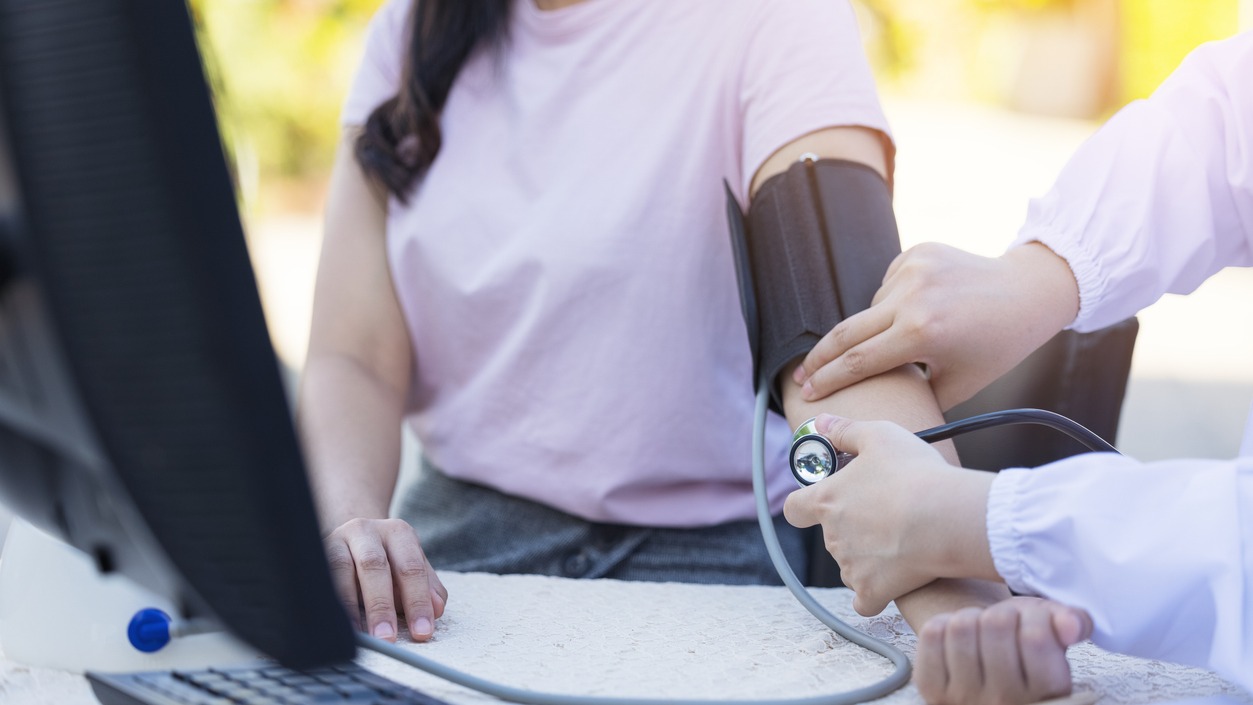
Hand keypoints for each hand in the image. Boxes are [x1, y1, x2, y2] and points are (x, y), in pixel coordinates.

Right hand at [323, 517, 446, 641]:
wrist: (351, 540)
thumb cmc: (387, 562)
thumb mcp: (411, 569)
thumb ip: (428, 588)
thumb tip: (437, 608)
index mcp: (397, 532)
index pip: (411, 567)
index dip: (417, 601)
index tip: (422, 632)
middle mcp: (366, 530)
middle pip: (374, 566)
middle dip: (381, 606)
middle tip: (387, 638)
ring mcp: (337, 540)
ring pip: (340, 570)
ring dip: (349, 607)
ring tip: (359, 636)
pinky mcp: (315, 553)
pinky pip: (319, 579)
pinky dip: (328, 603)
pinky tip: (335, 624)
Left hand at [783, 415, 996, 614]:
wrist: (946, 519)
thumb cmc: (914, 474)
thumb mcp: (880, 435)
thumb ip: (845, 430)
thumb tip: (822, 424)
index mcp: (826, 500)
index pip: (795, 508)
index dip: (805, 504)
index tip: (825, 499)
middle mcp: (832, 536)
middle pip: (833, 535)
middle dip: (853, 526)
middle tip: (887, 512)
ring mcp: (850, 566)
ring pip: (850, 564)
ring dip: (867, 556)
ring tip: (901, 539)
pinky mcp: (873, 590)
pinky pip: (866, 598)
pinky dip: (876, 591)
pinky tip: (894, 579)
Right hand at [793, 243, 1078, 409]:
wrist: (1028, 291)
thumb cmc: (998, 345)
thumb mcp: (958, 383)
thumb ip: (914, 393)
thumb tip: (876, 404)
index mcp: (922, 333)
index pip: (859, 361)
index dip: (829, 380)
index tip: (806, 392)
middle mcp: (912, 297)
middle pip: (846, 332)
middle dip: (820, 357)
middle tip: (802, 374)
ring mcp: (912, 270)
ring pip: (871, 309)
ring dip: (877, 327)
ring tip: (912, 335)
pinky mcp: (916, 252)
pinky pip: (888, 285)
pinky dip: (895, 302)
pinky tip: (924, 307)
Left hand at [915, 597, 1093, 704]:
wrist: (986, 666)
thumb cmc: (1023, 643)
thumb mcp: (1055, 632)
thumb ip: (1072, 623)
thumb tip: (1071, 624)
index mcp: (1048, 693)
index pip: (1036, 637)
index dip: (1032, 615)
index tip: (1029, 621)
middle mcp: (1007, 703)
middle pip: (996, 625)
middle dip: (1000, 614)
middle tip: (1002, 624)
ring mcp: (966, 699)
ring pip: (962, 627)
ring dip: (971, 617)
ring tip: (980, 631)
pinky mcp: (933, 689)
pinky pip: (933, 633)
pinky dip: (943, 623)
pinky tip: (957, 639)